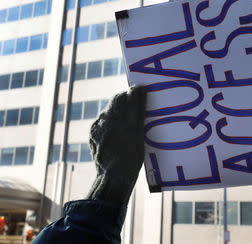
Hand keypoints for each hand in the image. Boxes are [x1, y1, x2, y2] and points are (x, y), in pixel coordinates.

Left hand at [87, 86, 146, 204]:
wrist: (113, 177)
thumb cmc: (131, 155)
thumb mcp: (139, 130)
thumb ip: (137, 107)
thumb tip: (139, 88)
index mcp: (115, 115)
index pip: (123, 96)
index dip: (133, 95)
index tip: (144, 98)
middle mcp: (103, 119)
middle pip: (116, 104)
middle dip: (127, 106)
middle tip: (139, 113)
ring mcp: (96, 128)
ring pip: (109, 115)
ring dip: (119, 117)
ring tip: (130, 129)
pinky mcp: (93, 137)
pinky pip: (103, 126)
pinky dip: (112, 128)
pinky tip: (121, 138)